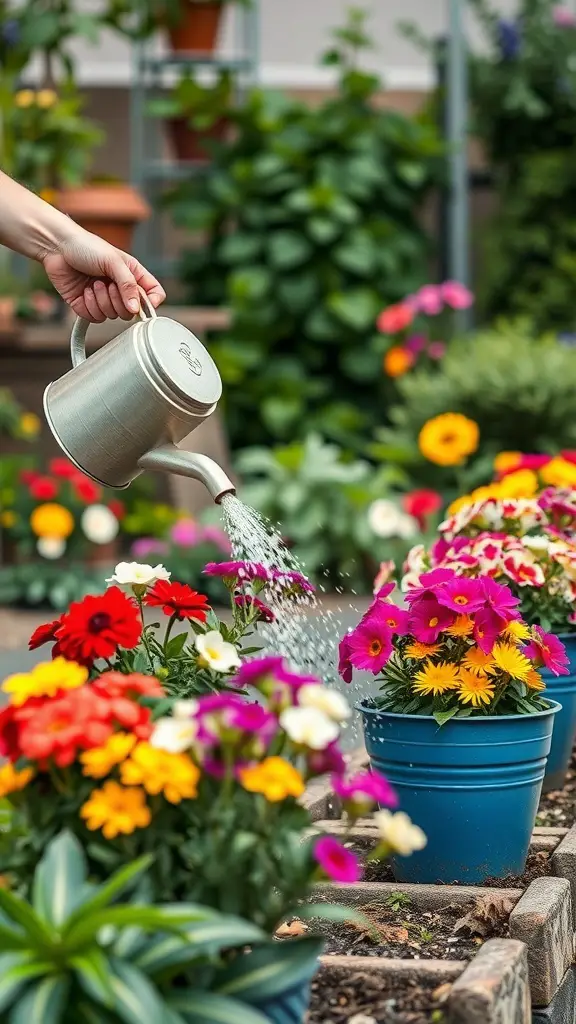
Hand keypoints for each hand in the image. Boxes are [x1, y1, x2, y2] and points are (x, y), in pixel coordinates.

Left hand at [42, 229, 165, 322]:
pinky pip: (96, 318)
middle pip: (132, 311)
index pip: (154, 295)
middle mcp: (120, 288)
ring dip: (102, 300)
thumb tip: (136, 309)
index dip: (151, 303)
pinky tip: (84, 291)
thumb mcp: (113, 262)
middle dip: (118, 300)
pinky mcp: (88, 306)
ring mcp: (105, 299)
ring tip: (93, 283)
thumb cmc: (86, 246)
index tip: (140, 302)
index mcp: (133, 275)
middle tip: (108, 284)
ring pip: (113, 316)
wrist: (56, 248)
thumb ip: (128, 285)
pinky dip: (89, 306)